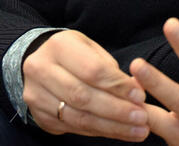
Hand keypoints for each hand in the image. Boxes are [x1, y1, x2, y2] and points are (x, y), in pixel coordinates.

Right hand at [22, 29, 149, 140]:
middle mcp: (41, 70)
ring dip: (111, 126)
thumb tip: (136, 90)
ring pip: (78, 117)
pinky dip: (99, 131)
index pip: (92, 70)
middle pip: (83, 96)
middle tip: (142, 117)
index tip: (140, 96)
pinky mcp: (39, 115)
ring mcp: (36, 95)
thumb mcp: (91, 49)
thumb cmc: (74, 54)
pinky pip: (73, 128)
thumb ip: (111, 69)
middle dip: (116, 110)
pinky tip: (119, 132)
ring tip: (137, 130)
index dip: (118, 86)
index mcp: (59, 46)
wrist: (39, 63)